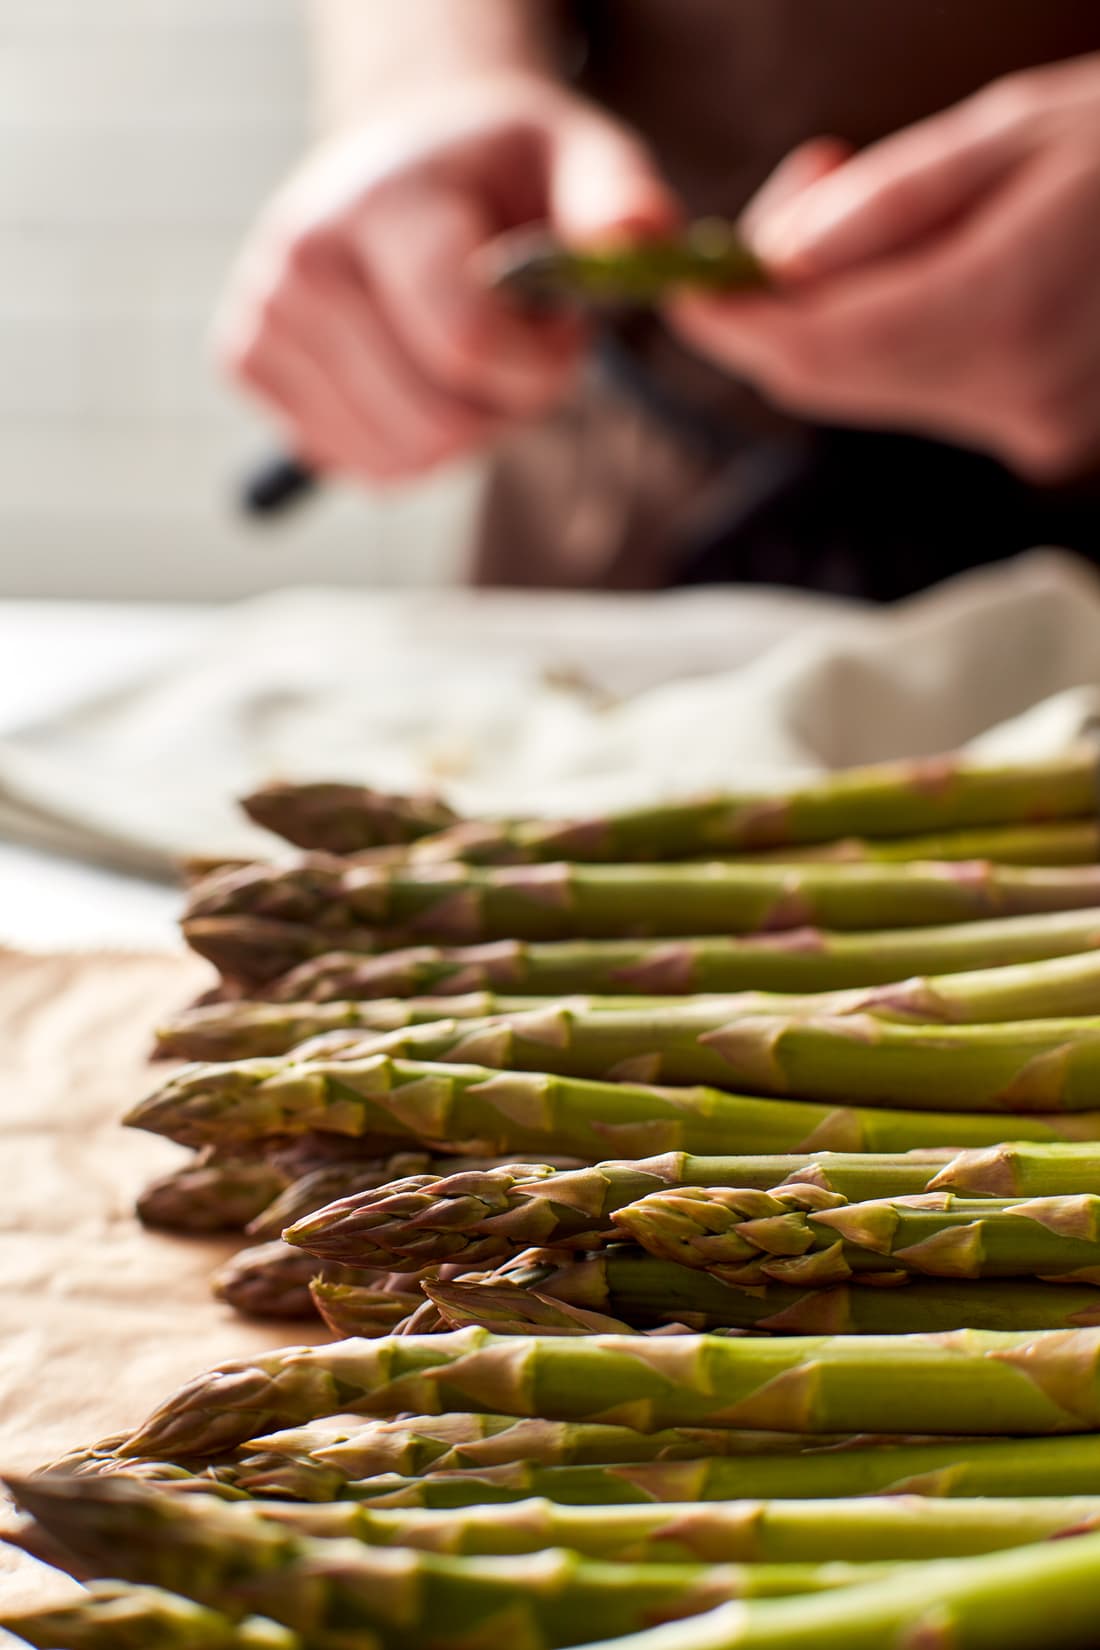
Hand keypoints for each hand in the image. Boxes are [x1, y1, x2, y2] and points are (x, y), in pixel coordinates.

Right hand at [215, 75, 677, 483]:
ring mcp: (264, 314)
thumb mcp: (578, 159)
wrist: (403, 159)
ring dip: (464, 437)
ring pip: (399, 460)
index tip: (568, 337)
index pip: (463, 342)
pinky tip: (419, 382)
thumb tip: (640, 240)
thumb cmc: (498, 175)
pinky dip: (411, 449)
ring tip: (471, 365)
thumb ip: (620, 201)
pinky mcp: (244, 359)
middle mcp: (303, 258)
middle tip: (525, 357)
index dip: (540, 371)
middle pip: (434, 421)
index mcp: (382, 203)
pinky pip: (359, 467)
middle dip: (508, 412)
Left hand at [671, 56, 1099, 481]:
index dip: (729, 321)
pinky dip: (878, 341)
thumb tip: (778, 258)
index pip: (815, 346)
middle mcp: (1009, 392)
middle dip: (766, 313)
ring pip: (863, 392)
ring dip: (822, 322)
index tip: (677, 283)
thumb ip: (888, 201)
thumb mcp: (1011, 130)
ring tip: (856, 216)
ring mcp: (1024, 425)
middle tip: (774, 213)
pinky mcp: (1034, 432)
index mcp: (1000, 309)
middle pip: (824, 381)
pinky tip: (907, 268)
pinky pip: (913, 395)